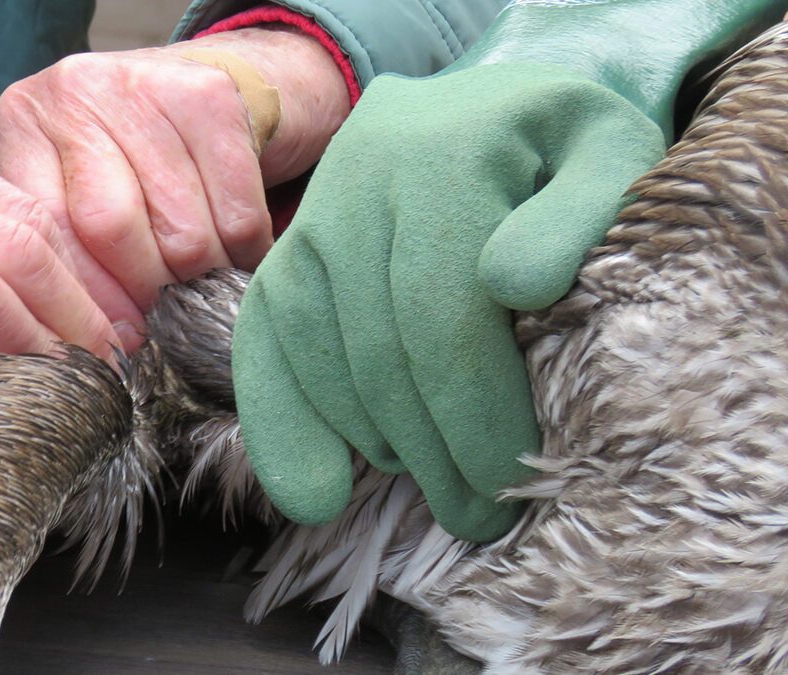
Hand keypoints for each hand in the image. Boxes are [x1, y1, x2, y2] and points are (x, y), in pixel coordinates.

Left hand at [0, 27, 349, 345]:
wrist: (222, 84)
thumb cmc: (137, 157)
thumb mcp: (77, 188)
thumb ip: (69, 251)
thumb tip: (100, 344)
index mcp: (27, 121)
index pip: (49, 229)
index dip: (87, 296)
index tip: (115, 340)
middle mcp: (76, 90)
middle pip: (112, 227)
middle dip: (146, 292)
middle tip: (163, 317)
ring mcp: (145, 85)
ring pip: (181, 232)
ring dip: (201, 280)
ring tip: (202, 285)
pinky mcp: (212, 97)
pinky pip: (236, 216)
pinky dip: (244, 255)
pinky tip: (237, 254)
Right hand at [232, 0, 783, 539]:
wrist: (484, 112)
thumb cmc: (562, 153)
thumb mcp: (612, 157)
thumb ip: (586, 211)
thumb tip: (514, 286)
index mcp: (446, 149)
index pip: (443, 308)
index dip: (472, 411)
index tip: (509, 481)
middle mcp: (359, 174)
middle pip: (379, 342)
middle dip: (429, 447)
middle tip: (479, 515)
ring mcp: (312, 215)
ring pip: (318, 353)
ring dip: (372, 441)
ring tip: (432, 487)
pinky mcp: (286, 255)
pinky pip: (264, 345)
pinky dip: (282, 423)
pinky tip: (317, 491)